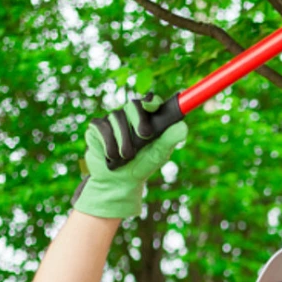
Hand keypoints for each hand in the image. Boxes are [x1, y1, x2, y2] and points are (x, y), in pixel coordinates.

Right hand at [71, 91, 187, 218]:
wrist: (119, 180)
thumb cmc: (143, 164)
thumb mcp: (159, 154)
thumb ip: (170, 140)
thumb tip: (184, 127)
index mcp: (149, 118)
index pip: (152, 101)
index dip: (152, 102)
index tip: (152, 107)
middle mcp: (131, 114)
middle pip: (133, 105)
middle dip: (138, 120)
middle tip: (144, 135)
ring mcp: (113, 119)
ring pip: (117, 118)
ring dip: (124, 140)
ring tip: (127, 156)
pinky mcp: (98, 126)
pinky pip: (102, 127)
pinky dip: (109, 144)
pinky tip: (112, 155)